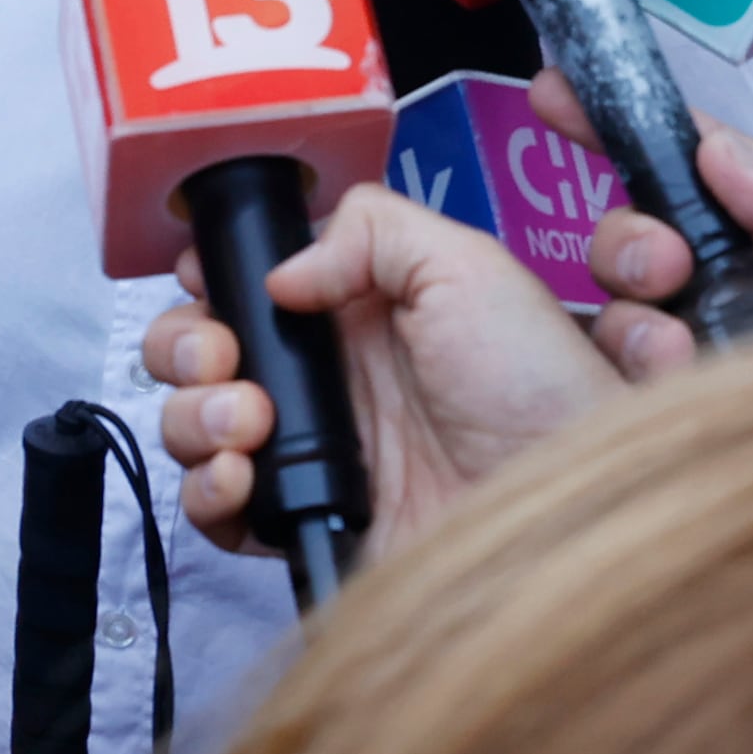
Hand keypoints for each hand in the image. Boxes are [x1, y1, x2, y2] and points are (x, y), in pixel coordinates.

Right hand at [142, 183, 619, 555]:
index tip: (210, 280)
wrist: (567, 512)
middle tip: (223, 358)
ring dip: (193, 414)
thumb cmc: (540, 387)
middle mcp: (326, 379)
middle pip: (202, 352)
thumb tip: (280, 274)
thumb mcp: (470, 266)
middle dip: (185, 346)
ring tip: (246, 422)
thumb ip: (371, 231)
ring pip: (195, 426)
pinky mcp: (304, 522)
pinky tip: (241, 476)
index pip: (248, 284)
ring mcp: (310, 453)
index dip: (212, 280)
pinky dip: (206, 490)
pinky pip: (217, 511)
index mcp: (357, 310)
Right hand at [563, 104, 752, 382]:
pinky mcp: (706, 443)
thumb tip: (714, 151)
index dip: (625, 132)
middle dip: (628, 236)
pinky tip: (680, 388)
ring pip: (625, 325)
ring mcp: (721, 378)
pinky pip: (636, 404)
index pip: (694, 177)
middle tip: (665, 263)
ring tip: (679, 344)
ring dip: (635, 316)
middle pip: (638, 247)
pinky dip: (640, 385)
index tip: (557, 93)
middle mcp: (743, 306)